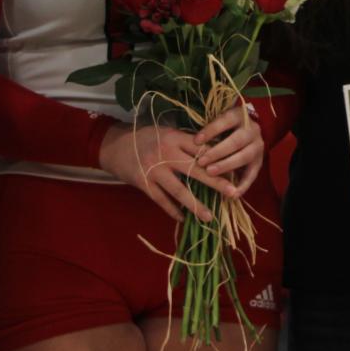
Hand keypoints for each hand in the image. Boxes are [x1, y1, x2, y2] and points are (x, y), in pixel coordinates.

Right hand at [98, 120, 242, 222]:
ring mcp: (154, 170)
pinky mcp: (144, 184)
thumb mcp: (166, 132)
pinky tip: (184, 218)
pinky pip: (161, 200)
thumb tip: (214, 152)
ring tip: (210, 216)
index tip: (235, 169)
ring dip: (196, 205)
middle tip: (232, 193)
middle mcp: (165, 153)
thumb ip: (186, 142)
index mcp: (174, 137)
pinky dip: (173, 210)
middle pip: (195, 170)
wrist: (114, 146)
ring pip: (179, 191)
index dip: (219, 159)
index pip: (202, 149)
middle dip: (215, 182)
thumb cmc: (145, 138)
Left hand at [195, 104, 265, 196]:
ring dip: (226, 166)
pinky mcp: (259, 161)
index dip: (211, 131)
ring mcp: (258, 146)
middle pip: (235, 141)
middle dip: (217, 152)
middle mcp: (252, 130)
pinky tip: (232, 194)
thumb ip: (209, 129)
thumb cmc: (224, 126)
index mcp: (239, 116)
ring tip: (210, 173)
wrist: (247, 130)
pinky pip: (252, 175)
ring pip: (244, 157)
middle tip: (201, 162)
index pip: (225, 121)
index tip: (196, 141)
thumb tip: (191, 142)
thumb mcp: (219, 120)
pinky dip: (242, 185)